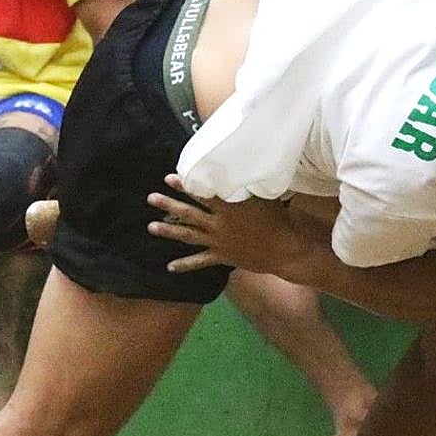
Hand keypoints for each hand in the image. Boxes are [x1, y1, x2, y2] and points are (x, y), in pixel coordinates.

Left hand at [146, 176, 316, 273]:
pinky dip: (185, 264)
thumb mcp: (264, 196)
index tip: (170, 178)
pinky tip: (170, 266)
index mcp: (229, 207)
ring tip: (151, 227)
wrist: (285, 249)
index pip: (202, 193)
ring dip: (169, 231)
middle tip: (151, 198)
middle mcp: (220, 224)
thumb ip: (247, 186)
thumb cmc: (278, 218)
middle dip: (168, 205)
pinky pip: (200, 261)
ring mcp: (219, 242)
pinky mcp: (222, 257)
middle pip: (189, 213)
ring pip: (189, 235)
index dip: (185, 185)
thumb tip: (238, 168)